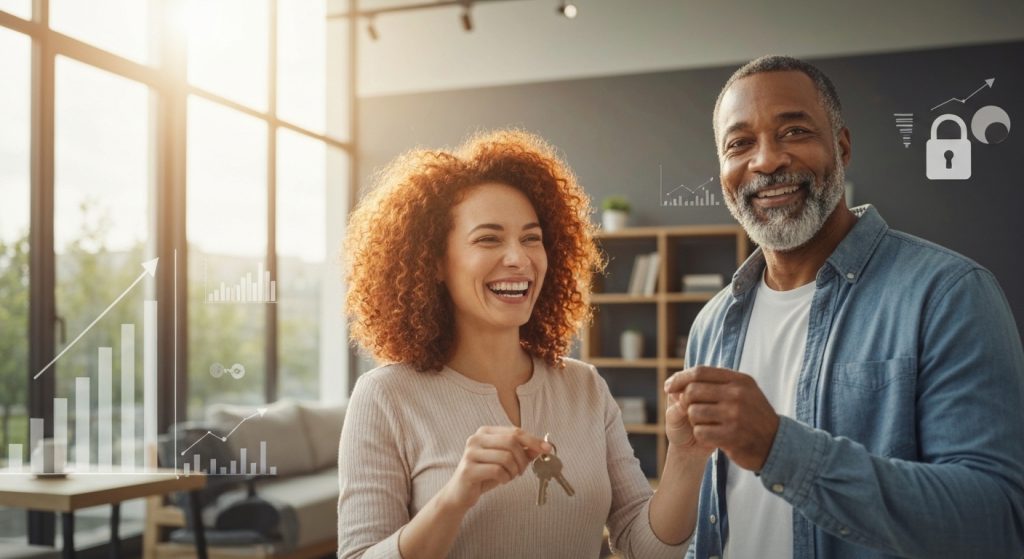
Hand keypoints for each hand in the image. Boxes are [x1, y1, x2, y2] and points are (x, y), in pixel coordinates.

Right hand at [439, 426, 551, 511]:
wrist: (460, 494)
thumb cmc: (484, 475)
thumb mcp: (505, 462)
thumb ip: (521, 453)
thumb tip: (542, 448)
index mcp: (485, 432)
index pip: (515, 431)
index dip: (533, 440)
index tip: (548, 449)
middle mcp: (476, 439)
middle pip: (511, 441)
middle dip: (523, 458)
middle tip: (522, 471)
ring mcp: (470, 453)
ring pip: (506, 457)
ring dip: (514, 471)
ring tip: (510, 477)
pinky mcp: (468, 469)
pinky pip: (497, 471)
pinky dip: (505, 478)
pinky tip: (501, 481)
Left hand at [664, 366, 779, 470]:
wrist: (775, 445)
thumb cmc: (752, 417)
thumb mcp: (742, 392)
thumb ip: (716, 384)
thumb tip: (679, 382)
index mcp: (739, 380)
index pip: (699, 372)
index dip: (679, 378)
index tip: (669, 387)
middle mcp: (738, 394)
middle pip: (692, 391)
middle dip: (686, 402)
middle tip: (691, 411)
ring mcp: (735, 415)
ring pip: (693, 412)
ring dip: (694, 421)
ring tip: (708, 425)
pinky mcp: (731, 436)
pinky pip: (699, 432)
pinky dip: (701, 435)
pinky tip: (713, 436)